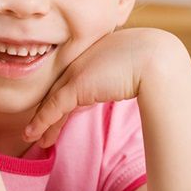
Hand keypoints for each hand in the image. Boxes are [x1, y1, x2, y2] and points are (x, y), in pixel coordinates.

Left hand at [24, 28, 176, 147]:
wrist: (157, 58)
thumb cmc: (154, 62)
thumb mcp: (133, 66)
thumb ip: (121, 74)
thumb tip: (125, 86)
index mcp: (94, 53)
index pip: (73, 79)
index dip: (62, 98)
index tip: (57, 115)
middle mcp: (81, 59)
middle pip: (58, 90)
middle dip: (47, 112)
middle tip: (38, 130)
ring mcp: (77, 71)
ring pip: (53, 101)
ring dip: (41, 122)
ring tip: (32, 137)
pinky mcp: (77, 85)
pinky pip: (53, 108)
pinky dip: (42, 122)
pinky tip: (33, 135)